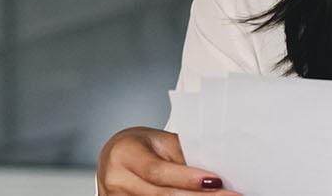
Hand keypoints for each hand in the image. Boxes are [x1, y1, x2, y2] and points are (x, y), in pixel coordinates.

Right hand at [97, 126, 239, 195]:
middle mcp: (116, 180)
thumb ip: (183, 156)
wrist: (115, 158)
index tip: (216, 181)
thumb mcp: (160, 142)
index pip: (158, 170)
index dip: (187, 178)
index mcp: (124, 154)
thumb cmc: (140, 147)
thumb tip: (214, 175)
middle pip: (163, 195)